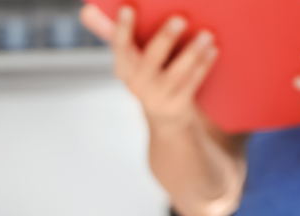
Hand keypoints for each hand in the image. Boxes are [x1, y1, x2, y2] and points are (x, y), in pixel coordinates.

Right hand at [80, 4, 217, 128]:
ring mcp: (157, 98)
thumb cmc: (150, 75)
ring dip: (192, 52)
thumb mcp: (132, 57)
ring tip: (206, 34)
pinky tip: (212, 49)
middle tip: (180, 18)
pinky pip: (192, 83)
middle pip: (150, 59)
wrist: (167, 120)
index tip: (127, 8)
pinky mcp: (176, 107)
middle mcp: (136, 84)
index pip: (119, 46)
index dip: (122, 28)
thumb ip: (113, 32)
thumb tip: (86, 10)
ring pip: (176, 72)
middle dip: (165, 38)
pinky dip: (203, 65)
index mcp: (123, 67)